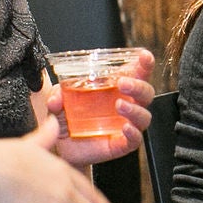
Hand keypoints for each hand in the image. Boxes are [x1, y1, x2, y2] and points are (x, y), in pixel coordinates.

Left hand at [49, 48, 154, 167]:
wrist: (62, 146)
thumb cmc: (67, 117)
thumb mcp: (59, 100)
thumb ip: (57, 95)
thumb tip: (57, 98)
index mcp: (115, 88)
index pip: (136, 73)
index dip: (144, 64)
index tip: (144, 56)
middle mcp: (125, 104)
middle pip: (146, 93)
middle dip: (138, 85)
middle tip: (123, 83)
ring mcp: (125, 124)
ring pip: (144, 116)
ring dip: (135, 109)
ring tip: (119, 105)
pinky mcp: (121, 144)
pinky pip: (136, 139)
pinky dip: (134, 133)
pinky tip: (125, 128)